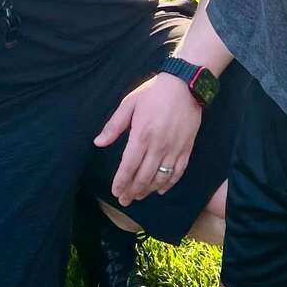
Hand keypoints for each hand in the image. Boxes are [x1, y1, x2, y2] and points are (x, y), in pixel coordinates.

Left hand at [94, 73, 203, 205]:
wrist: (185, 85)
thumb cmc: (153, 92)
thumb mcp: (129, 104)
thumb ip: (114, 126)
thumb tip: (99, 143)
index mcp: (141, 135)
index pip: (128, 166)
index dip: (121, 182)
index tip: (115, 192)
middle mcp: (158, 146)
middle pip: (143, 176)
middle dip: (132, 191)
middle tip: (124, 201)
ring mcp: (174, 149)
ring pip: (160, 178)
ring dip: (148, 190)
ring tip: (139, 196)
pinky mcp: (186, 148)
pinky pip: (178, 172)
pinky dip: (169, 184)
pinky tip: (160, 190)